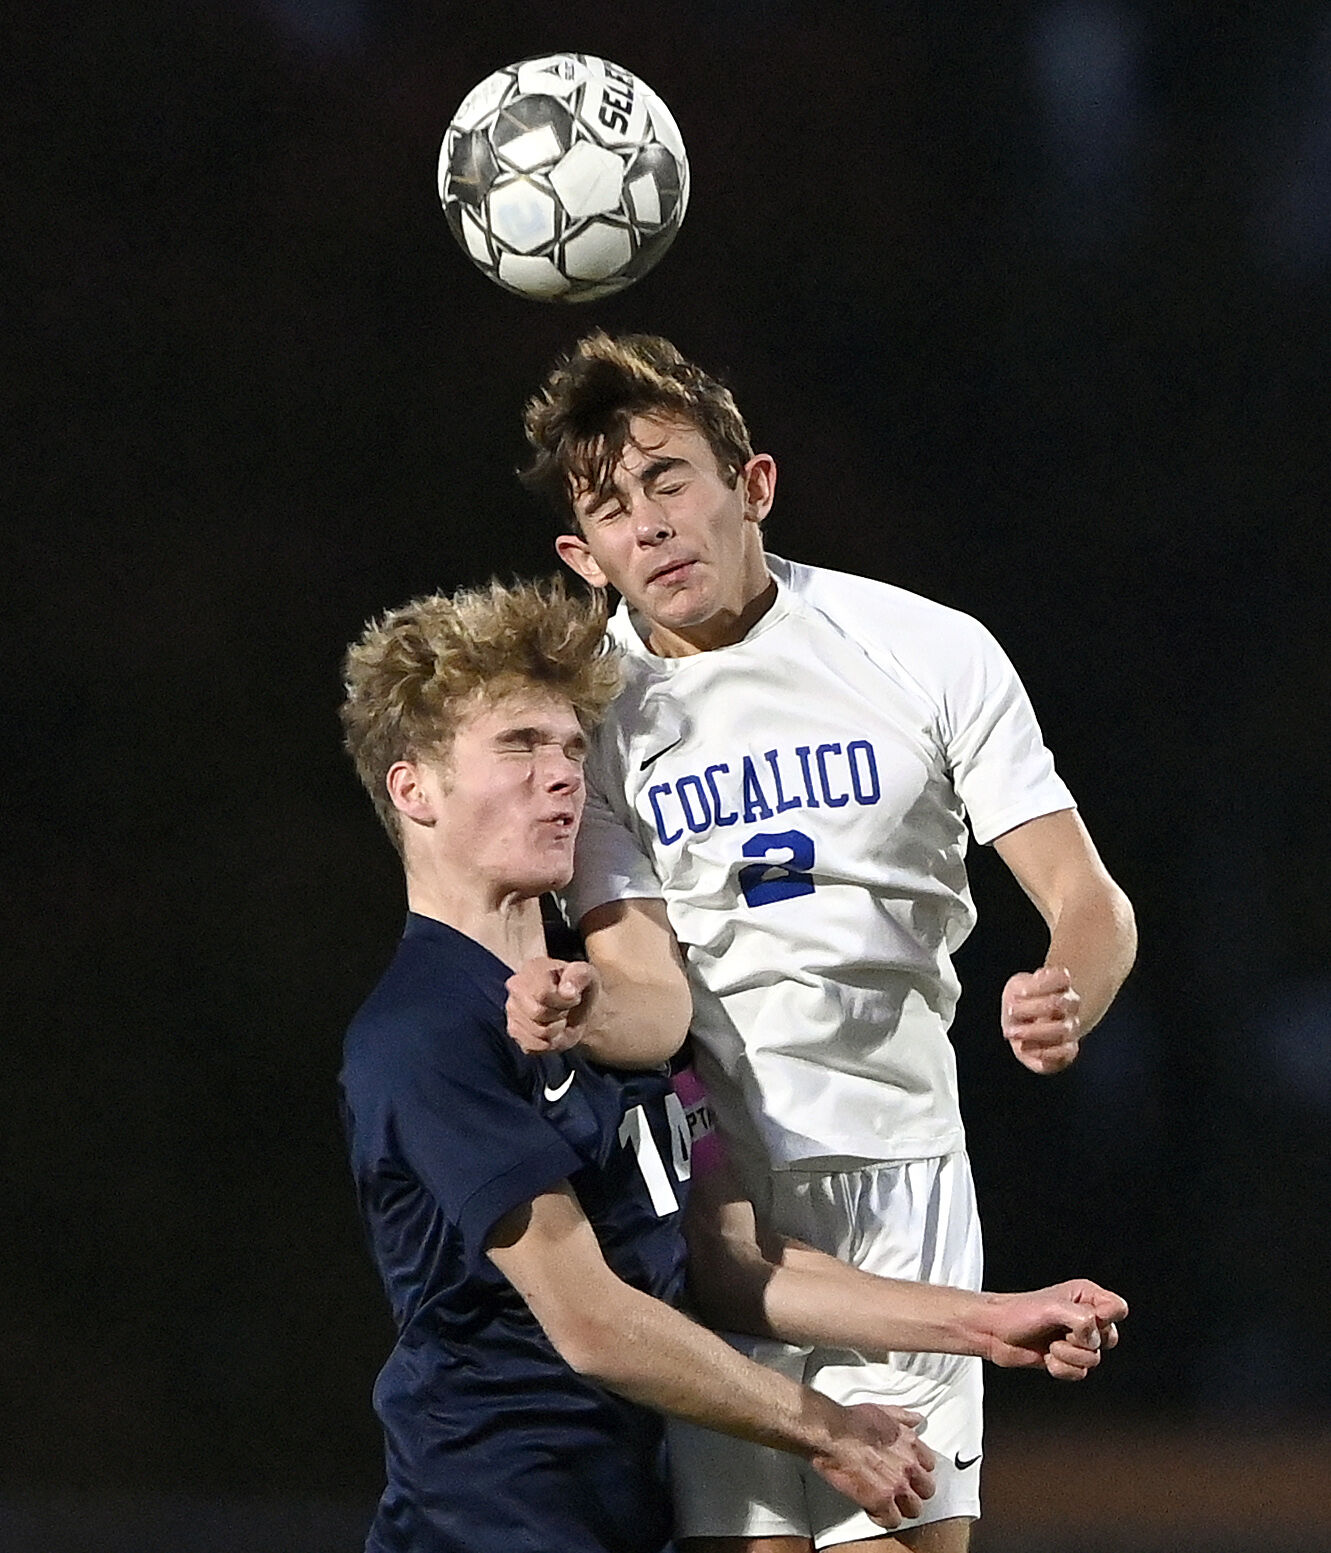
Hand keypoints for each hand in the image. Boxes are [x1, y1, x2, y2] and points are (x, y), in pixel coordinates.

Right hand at [505, 958, 599, 1054]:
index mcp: (532, 968)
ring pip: (537, 1032)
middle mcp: (516, 987)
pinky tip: (552, 1031)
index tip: (574, 998)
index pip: (543, 994)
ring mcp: (512, 1010)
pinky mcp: (514, 1031)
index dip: (564, 1001)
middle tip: (565, 1009)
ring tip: (559, 1019)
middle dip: (559, 1015)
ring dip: (556, 1030)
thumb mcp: (587, 975)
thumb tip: (566, 991)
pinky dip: (548, 1043)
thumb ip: (579, 976)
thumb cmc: (580, 988)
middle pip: (537, 1013)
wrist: (578, 1008)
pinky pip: (532, 1047)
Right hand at [810, 1403, 935, 1529]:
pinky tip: (875, 1510)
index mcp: (911, 1443)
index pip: (930, 1466)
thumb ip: (903, 1417)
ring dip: (902, 1508)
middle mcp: (909, 1466)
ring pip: (914, 1509)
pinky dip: (884, 1518)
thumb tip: (915, 1419)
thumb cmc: (851, 1421)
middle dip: (914, 1491)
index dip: (918, 1471)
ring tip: (889, 1504)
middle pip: (926, 1490)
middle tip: (901, 1491)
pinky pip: (893, 1520)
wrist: (832, 1434)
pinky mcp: (881, 1501)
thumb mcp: (883, 1411)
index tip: (910, 1473)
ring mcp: (897, 1485)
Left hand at [983, 1280, 1127, 1379]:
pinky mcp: (1068, 1359)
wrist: (995, 1333)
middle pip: (1110, 1338)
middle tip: (1063, 1332)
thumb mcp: (1052, 1308)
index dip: (1107, 1318)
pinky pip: (1080, 1373)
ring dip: (1067, 1355)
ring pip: (1094, 1360)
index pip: (1118, 1308)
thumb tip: (1094, 1336)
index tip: (1089, 1318)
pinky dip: (1062, 1368)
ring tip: (1050, 1344)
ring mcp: (1077, 1340)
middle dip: (1084, 1341)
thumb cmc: (1018, 1313)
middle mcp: (1085, 1317)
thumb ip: (1081, 1318)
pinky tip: (1047, 1357)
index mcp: (1086, 1296)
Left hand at [1001, 964, 1081, 1072]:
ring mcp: (1072, 1028)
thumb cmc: (1019, 1003)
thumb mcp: (1016, 987)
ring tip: (1013, 1032)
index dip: (1039, 985)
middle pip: (1057, 1004)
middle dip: (1030, 1008)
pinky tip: (1025, 1048)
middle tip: (1010, 1011)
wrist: (1021, 1026)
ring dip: (1033, 1032)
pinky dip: (1044, 1052)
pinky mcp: (1068, 1051)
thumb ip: (1026, 987)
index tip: (1019, 992)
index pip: (1061, 978)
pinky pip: (1064, 1054)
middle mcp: (1071, 1005)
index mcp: (1061, 984)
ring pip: (1062, 1030)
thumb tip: (1028, 990)